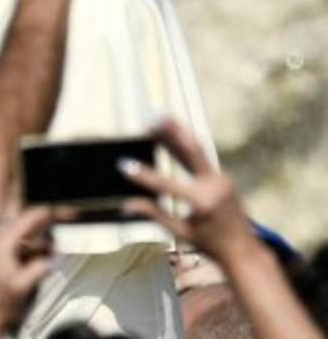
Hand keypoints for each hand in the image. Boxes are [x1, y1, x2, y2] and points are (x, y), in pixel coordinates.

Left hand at [0, 206, 55, 336]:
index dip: (46, 212)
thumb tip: (53, 257)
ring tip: (53, 249)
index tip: (60, 209)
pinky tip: (44, 258)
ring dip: (42, 239)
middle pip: (27, 222)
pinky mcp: (2, 256)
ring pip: (26, 234)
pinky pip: (23, 245)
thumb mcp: (23, 285)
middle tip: (63, 222)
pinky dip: (36, 248)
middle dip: (46, 225)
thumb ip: (40, 267)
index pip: (27, 217)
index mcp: (1, 241)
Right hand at [119, 117, 255, 263]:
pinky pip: (201, 158)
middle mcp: (214, 186)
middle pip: (190, 152)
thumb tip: (126, 205)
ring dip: (178, 132)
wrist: (245, 251)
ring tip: (160, 117)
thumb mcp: (181, 232)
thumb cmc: (211, 245)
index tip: (123, 165)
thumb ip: (154, 214)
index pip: (166, 184)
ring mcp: (222, 179)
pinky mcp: (223, 177)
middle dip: (170, 133)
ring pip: (196, 150)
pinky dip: (184, 145)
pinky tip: (171, 135)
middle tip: (151, 119)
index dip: (143, 175)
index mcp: (202, 202)